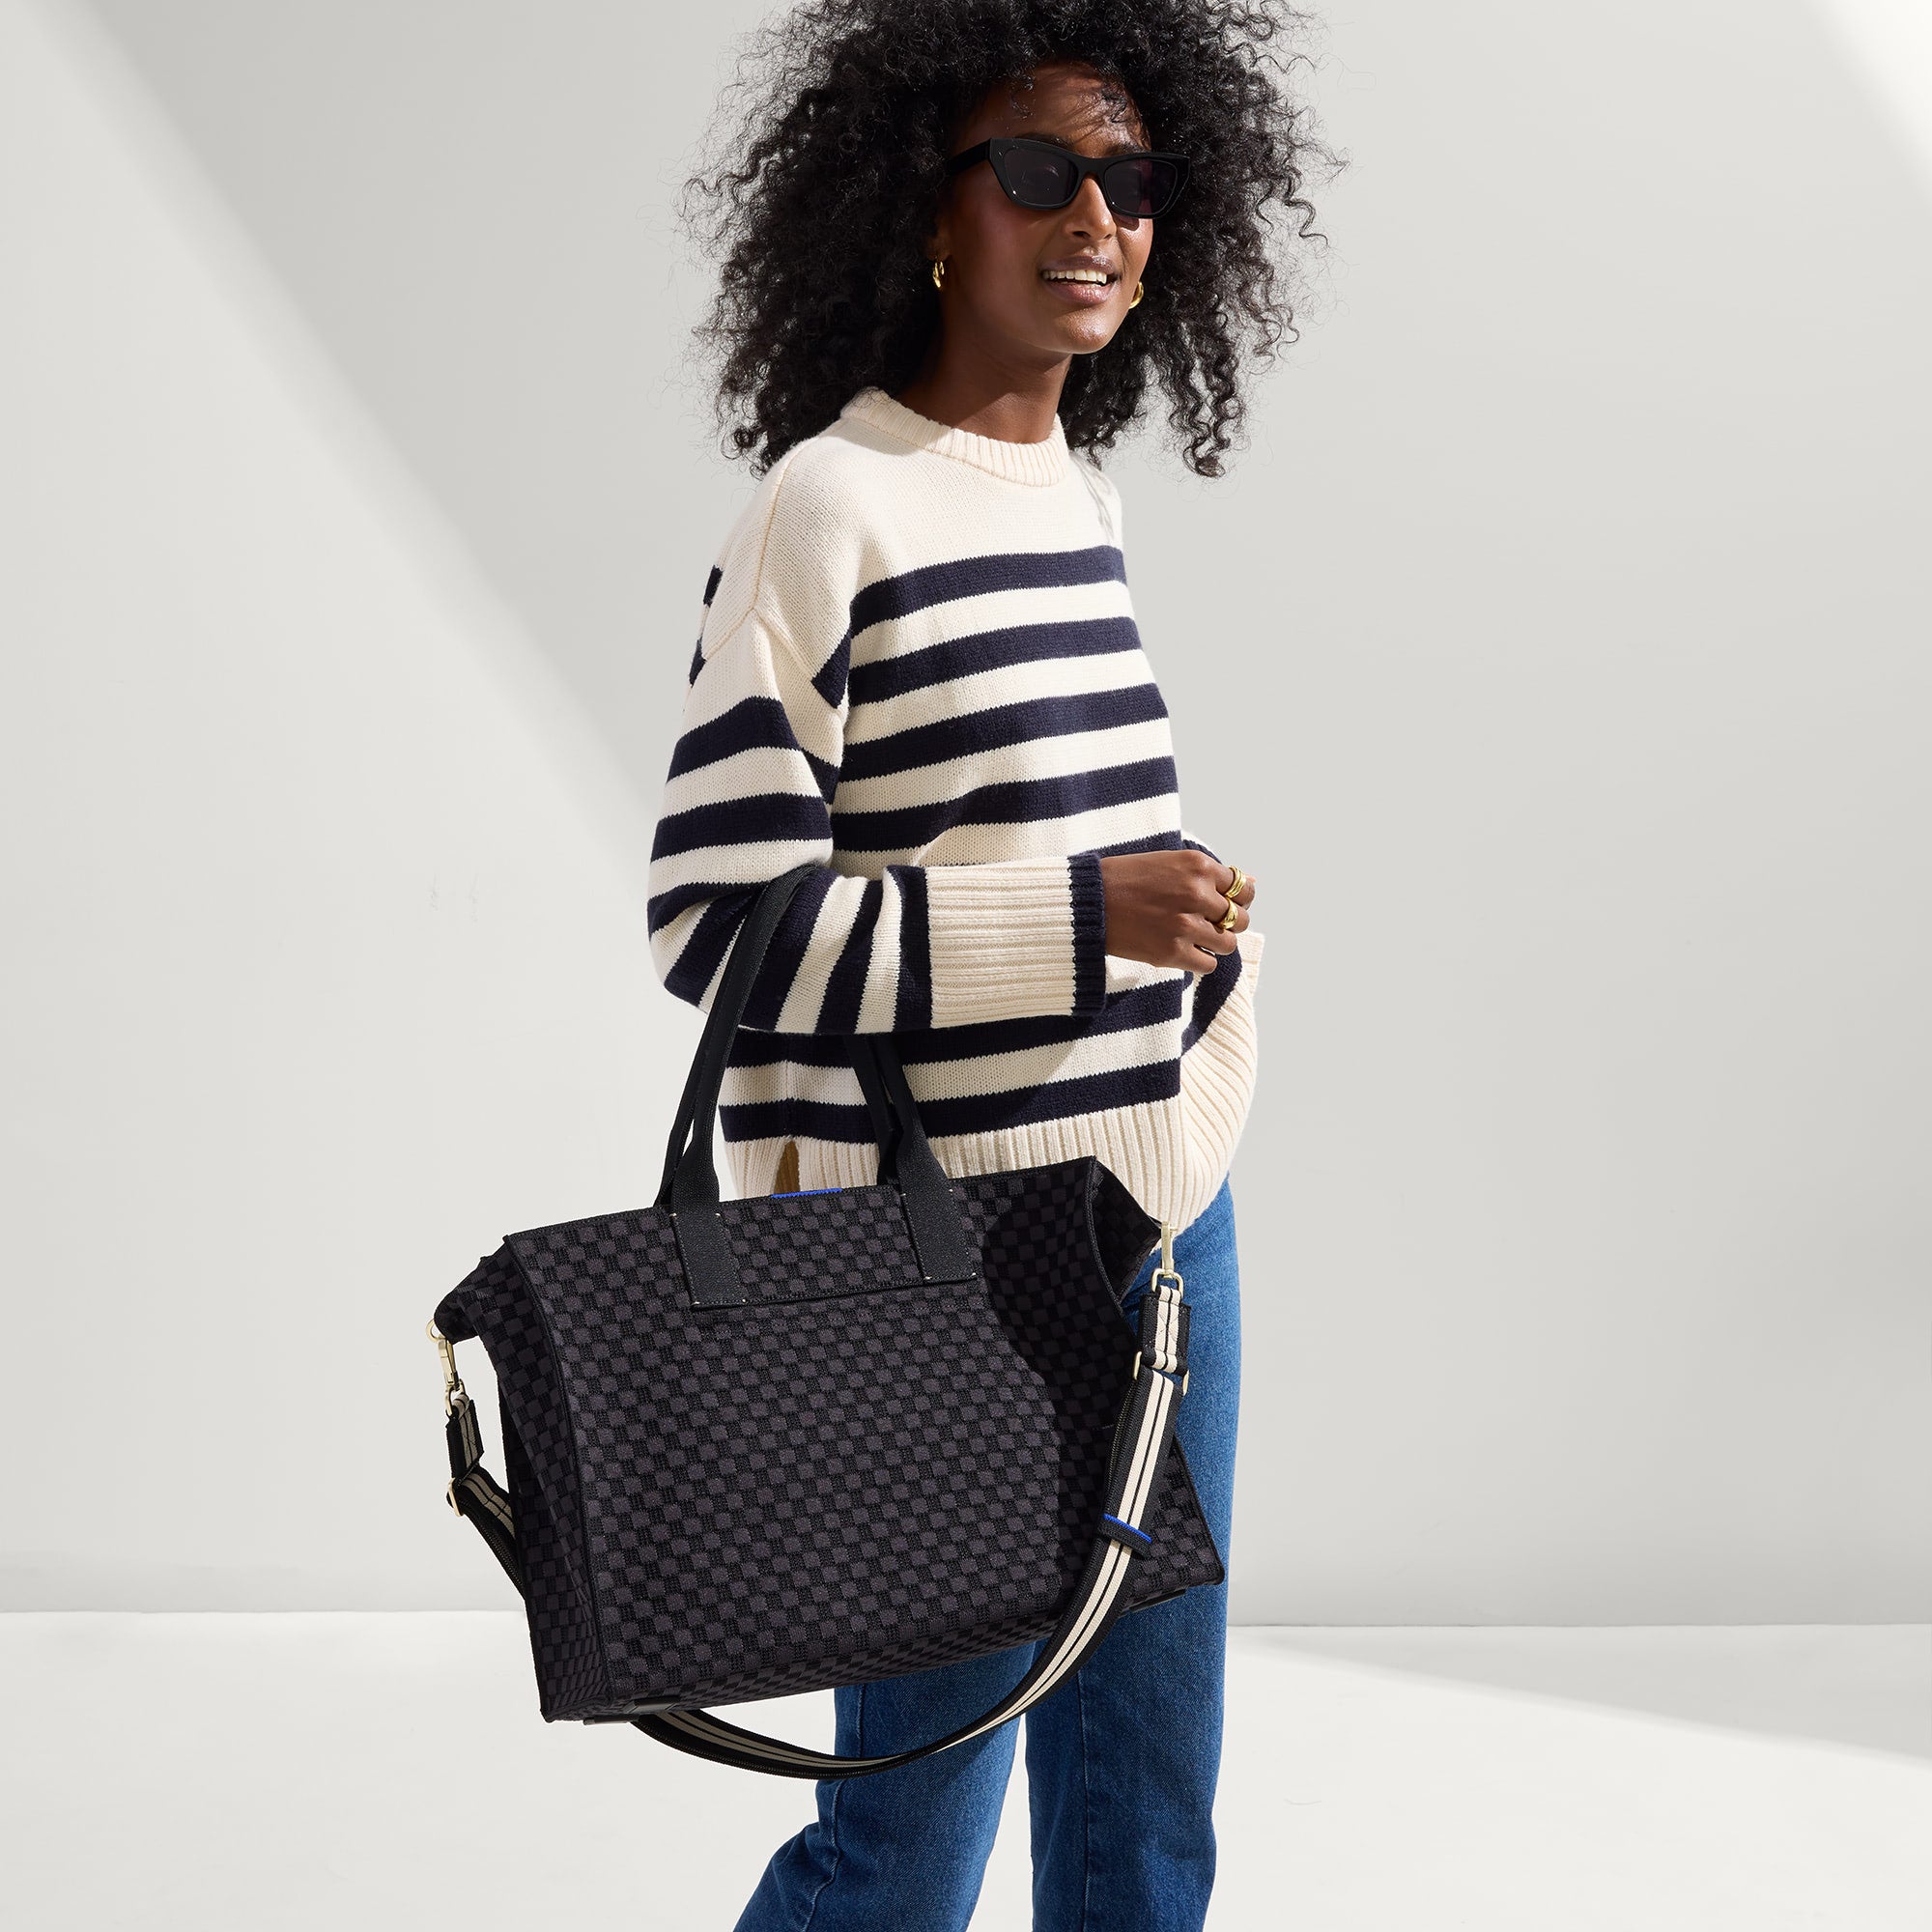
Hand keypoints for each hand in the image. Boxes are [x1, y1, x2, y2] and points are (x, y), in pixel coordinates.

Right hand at [1097, 851, 1257, 970]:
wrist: (1086, 902)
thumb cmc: (1125, 879)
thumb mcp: (1169, 862)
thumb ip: (1207, 874)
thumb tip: (1250, 884)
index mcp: (1197, 866)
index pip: (1242, 888)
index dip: (1238, 899)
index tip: (1225, 904)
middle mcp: (1196, 894)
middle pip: (1238, 918)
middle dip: (1227, 923)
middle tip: (1208, 924)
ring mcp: (1185, 925)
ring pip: (1227, 944)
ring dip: (1214, 943)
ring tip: (1194, 938)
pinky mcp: (1172, 953)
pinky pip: (1208, 965)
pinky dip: (1200, 961)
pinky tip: (1183, 951)